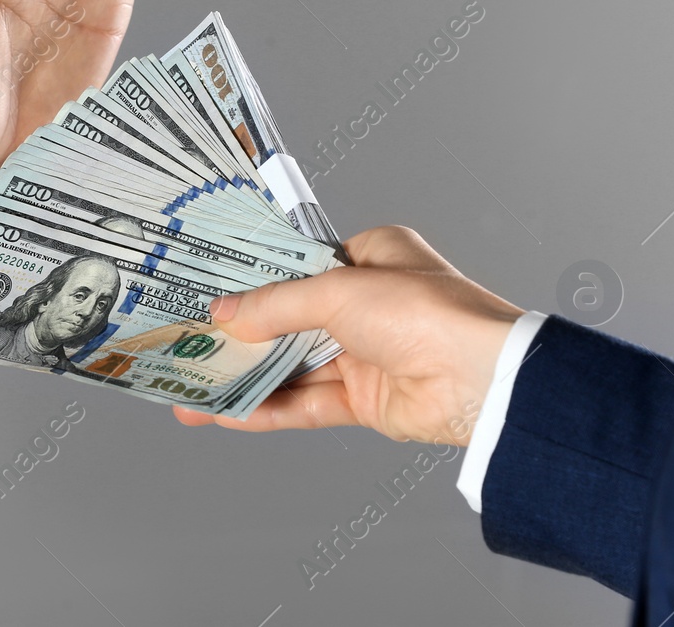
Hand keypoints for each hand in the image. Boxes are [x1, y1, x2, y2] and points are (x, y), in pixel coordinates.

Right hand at [173, 226, 523, 444]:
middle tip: (192, 342)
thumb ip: (275, 304)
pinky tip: (227, 414)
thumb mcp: (336, 291)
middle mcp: (371, 305)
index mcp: (374, 258)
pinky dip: (268, 409)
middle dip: (242, 335)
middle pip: (291, 320)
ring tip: (195, 386)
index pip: (300, 266)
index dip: (255, 281)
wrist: (482, 381)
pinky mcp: (367, 401)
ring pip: (294, 366)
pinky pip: (307, 404)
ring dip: (247, 376)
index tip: (209, 291)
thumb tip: (224, 315)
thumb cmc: (428, 313)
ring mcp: (368, 355)